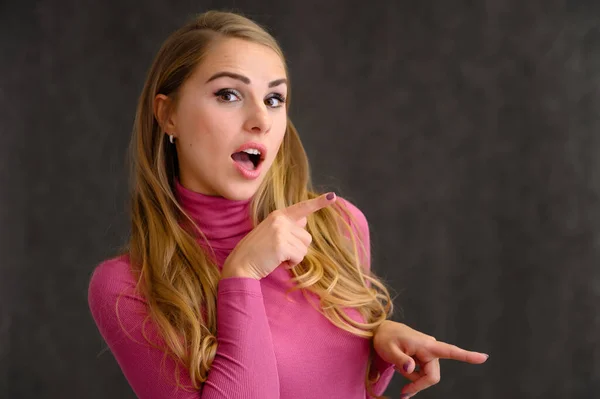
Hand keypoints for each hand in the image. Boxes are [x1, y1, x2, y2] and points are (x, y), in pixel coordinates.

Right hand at [221, 192, 336, 279]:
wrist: (241, 264)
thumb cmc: (257, 251)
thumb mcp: (271, 232)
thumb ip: (288, 225)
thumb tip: (304, 220)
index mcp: (278, 215)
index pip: (302, 207)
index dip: (319, 203)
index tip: (332, 197)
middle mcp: (280, 219)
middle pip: (307, 236)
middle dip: (298, 248)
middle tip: (280, 251)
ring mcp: (280, 231)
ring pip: (304, 248)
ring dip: (295, 256)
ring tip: (278, 256)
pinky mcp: (282, 245)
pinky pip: (299, 257)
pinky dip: (292, 264)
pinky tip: (279, 262)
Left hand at [372, 321, 488, 397]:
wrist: (382, 331)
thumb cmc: (385, 337)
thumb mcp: (388, 349)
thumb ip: (400, 360)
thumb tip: (411, 369)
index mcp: (426, 345)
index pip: (450, 351)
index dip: (467, 356)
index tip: (483, 357)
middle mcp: (430, 348)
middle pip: (433, 376)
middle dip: (419, 385)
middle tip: (403, 394)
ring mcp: (428, 353)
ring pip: (428, 376)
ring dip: (415, 381)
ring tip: (398, 371)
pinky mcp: (424, 356)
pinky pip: (423, 373)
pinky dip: (414, 377)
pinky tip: (402, 369)